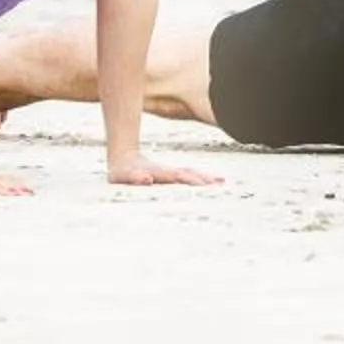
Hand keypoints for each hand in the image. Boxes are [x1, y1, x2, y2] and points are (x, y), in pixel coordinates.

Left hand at [108, 159, 224, 186]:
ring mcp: (171, 172)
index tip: (203, 185)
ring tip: (221, 182)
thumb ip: (136, 177)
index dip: (188, 180)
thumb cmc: (122, 173)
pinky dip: (204, 178)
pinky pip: (191, 175)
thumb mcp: (123, 176)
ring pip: (191, 173)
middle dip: (201, 179)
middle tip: (218, 184)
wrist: (124, 158)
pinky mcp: (172, 175)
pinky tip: (217, 181)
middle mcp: (167, 172)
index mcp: (157, 173)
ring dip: (205, 178)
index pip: (175, 176)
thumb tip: (148, 179)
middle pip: (187, 174)